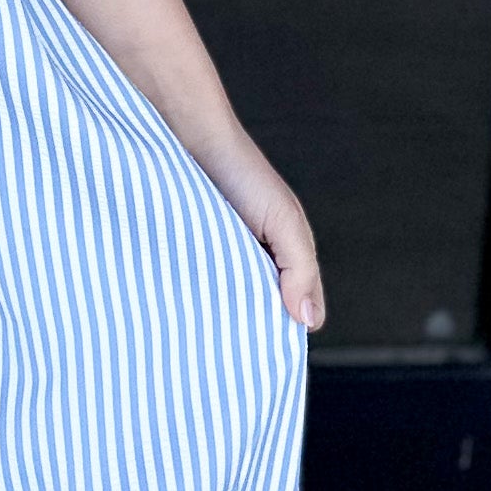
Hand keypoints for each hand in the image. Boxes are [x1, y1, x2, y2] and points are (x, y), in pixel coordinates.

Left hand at [203, 126, 324, 332]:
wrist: (187, 138)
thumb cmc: (241, 174)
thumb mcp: (283, 220)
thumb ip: (301, 267)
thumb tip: (309, 321)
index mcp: (283, 259)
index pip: (293, 310)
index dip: (284, 330)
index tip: (267, 352)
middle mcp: (251, 265)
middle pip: (258, 314)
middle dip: (250, 329)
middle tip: (234, 351)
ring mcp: (216, 264)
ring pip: (224, 306)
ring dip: (217, 317)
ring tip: (205, 336)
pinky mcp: (184, 258)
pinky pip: (190, 290)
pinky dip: (189, 300)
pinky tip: (181, 312)